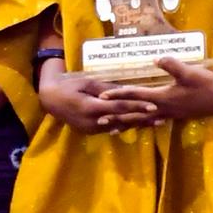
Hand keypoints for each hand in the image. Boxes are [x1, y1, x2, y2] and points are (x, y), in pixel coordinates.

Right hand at [38, 66, 157, 134]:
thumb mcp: (87, 82)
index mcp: (92, 107)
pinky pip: (111, 129)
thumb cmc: (69, 85)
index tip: (154, 106)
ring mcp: (92, 128)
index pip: (120, 108)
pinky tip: (139, 126)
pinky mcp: (91, 131)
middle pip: (123, 120)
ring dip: (137, 124)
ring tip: (155, 123)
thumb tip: (127, 90)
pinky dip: (125, 126)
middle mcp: (94, 121)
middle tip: (162, 117)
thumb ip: (107, 88)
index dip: (137, 107)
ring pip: (119, 126)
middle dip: (143, 119)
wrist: (50, 99)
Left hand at [103, 57, 212, 122]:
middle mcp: (162, 108)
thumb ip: (172, 65)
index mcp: (162, 97)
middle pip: (134, 113)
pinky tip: (138, 126)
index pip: (135, 95)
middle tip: (98, 119)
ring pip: (142, 121)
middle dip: (116, 115)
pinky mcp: (174, 115)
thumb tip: (155, 59)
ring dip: (126, 123)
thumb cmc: (207, 84)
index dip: (118, 95)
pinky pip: (152, 122)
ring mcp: (168, 114)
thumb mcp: (191, 72)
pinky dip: (142, 124)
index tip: (102, 97)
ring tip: (112, 129)